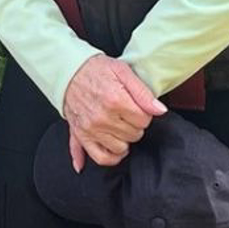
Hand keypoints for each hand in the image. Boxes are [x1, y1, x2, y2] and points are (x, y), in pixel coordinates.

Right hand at [62, 55, 164, 169]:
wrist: (69, 71)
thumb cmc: (95, 70)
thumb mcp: (122, 71)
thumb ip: (143, 92)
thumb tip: (160, 110)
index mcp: (115, 100)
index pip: (144, 120)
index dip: (144, 112)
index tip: (137, 106)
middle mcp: (102, 118)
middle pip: (134, 135)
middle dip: (134, 124)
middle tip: (126, 112)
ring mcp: (91, 129)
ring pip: (121, 148)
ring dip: (124, 139)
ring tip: (119, 125)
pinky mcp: (81, 136)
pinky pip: (100, 157)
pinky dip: (110, 157)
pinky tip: (114, 149)